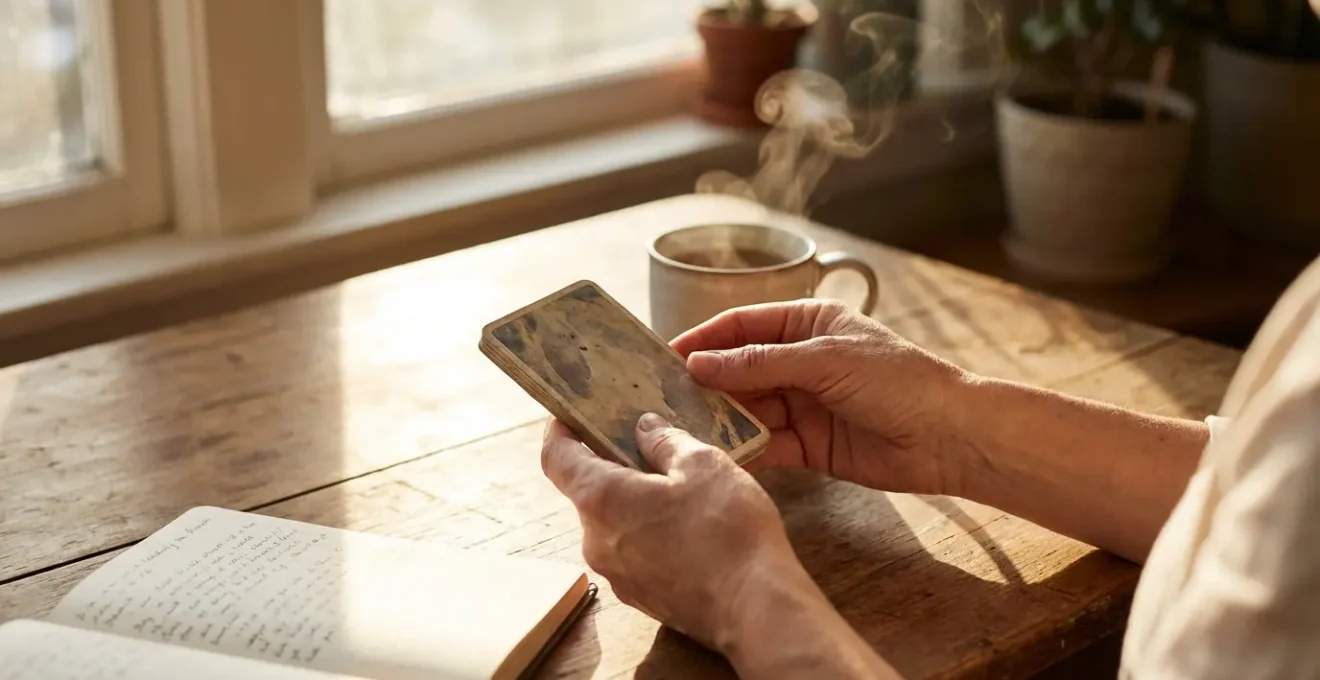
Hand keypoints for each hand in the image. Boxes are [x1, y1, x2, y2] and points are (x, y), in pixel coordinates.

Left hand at [540, 413, 807, 652]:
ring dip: (635, 502)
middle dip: (613, 466)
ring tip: (680, 489)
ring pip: (614, 524)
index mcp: (601, 499)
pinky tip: (689, 529)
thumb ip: (665, 441)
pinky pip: (634, 553)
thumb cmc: (727, 530)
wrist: (756, 610)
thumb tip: (644, 429)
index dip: (560, 431)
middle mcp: (596, 540)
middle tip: (650, 446)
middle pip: (588, 491)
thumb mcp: (703, 464)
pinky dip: (649, 533)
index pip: (555, 457)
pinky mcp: (639, 597)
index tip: (572, 416)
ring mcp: (616, 574)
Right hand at [671, 300, 970, 496]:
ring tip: (679, 430)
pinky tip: (715, 456)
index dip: (703, 339)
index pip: (742, 325)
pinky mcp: (808, 446)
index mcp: (807, 324)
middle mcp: (800, 361)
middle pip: (738, 369)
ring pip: (746, 409)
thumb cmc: (898, 381)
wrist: (949, 438)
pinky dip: (742, 449)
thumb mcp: (824, 360)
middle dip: (703, 384)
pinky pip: (764, 444)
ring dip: (718, 419)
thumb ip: (759, 364)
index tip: (664, 356)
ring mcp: (802, 404)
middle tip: (660, 399)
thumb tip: (700, 364)